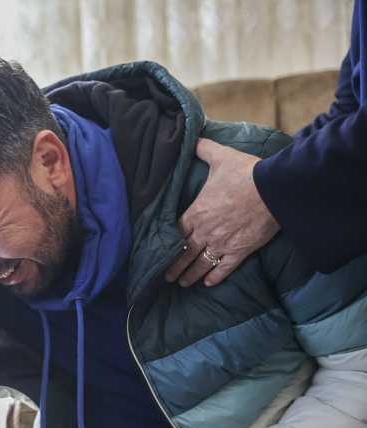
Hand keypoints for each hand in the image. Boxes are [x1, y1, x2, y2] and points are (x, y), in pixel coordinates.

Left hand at [163, 138, 278, 286]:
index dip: (167, 243)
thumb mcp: (221, 157)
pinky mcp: (241, 251)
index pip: (176, 231)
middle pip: (184, 252)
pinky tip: (208, 284)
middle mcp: (205, 231)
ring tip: (181, 283)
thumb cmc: (246, 172)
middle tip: (164, 276)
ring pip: (201, 263)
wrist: (274, 189)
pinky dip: (215, 277)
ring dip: (189, 275)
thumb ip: (204, 149)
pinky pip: (225, 268)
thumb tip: (194, 138)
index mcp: (197, 212)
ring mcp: (222, 243)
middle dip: (173, 266)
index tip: (159, 252)